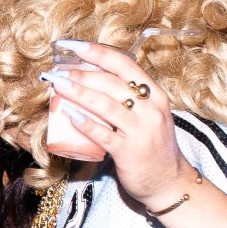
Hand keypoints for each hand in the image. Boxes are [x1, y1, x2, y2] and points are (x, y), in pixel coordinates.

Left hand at [42, 41, 190, 207]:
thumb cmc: (151, 144)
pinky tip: (70, 115)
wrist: (169, 182)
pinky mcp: (129, 152)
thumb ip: (127, 97)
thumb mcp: (147, 114)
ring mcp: (141, 131)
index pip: (125, 65)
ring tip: (57, 85)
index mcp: (155, 95)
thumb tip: (87, 77)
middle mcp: (152, 110)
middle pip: (112, 83)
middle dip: (82, 74)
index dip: (98, 53)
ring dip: (79, 93)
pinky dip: (86, 124)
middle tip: (57, 71)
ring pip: (107, 106)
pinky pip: (104, 135)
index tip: (73, 46)